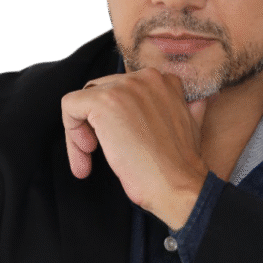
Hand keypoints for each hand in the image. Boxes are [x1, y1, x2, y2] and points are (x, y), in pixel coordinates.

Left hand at [61, 68, 208, 228]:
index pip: (122, 89)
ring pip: (83, 100)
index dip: (114, 118)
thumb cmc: (180, 166)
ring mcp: (124, 88)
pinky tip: (85, 154)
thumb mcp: (190, 124)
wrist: (177, 185)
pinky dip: (71, 132)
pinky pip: (70, 106)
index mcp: (164, 80)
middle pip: (100, 92)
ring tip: (89, 159)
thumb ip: (184, 106)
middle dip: (95, 123)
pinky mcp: (104, 103)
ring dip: (80, 131)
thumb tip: (193, 102)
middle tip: (98, 152)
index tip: (119, 142)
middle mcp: (145, 77)